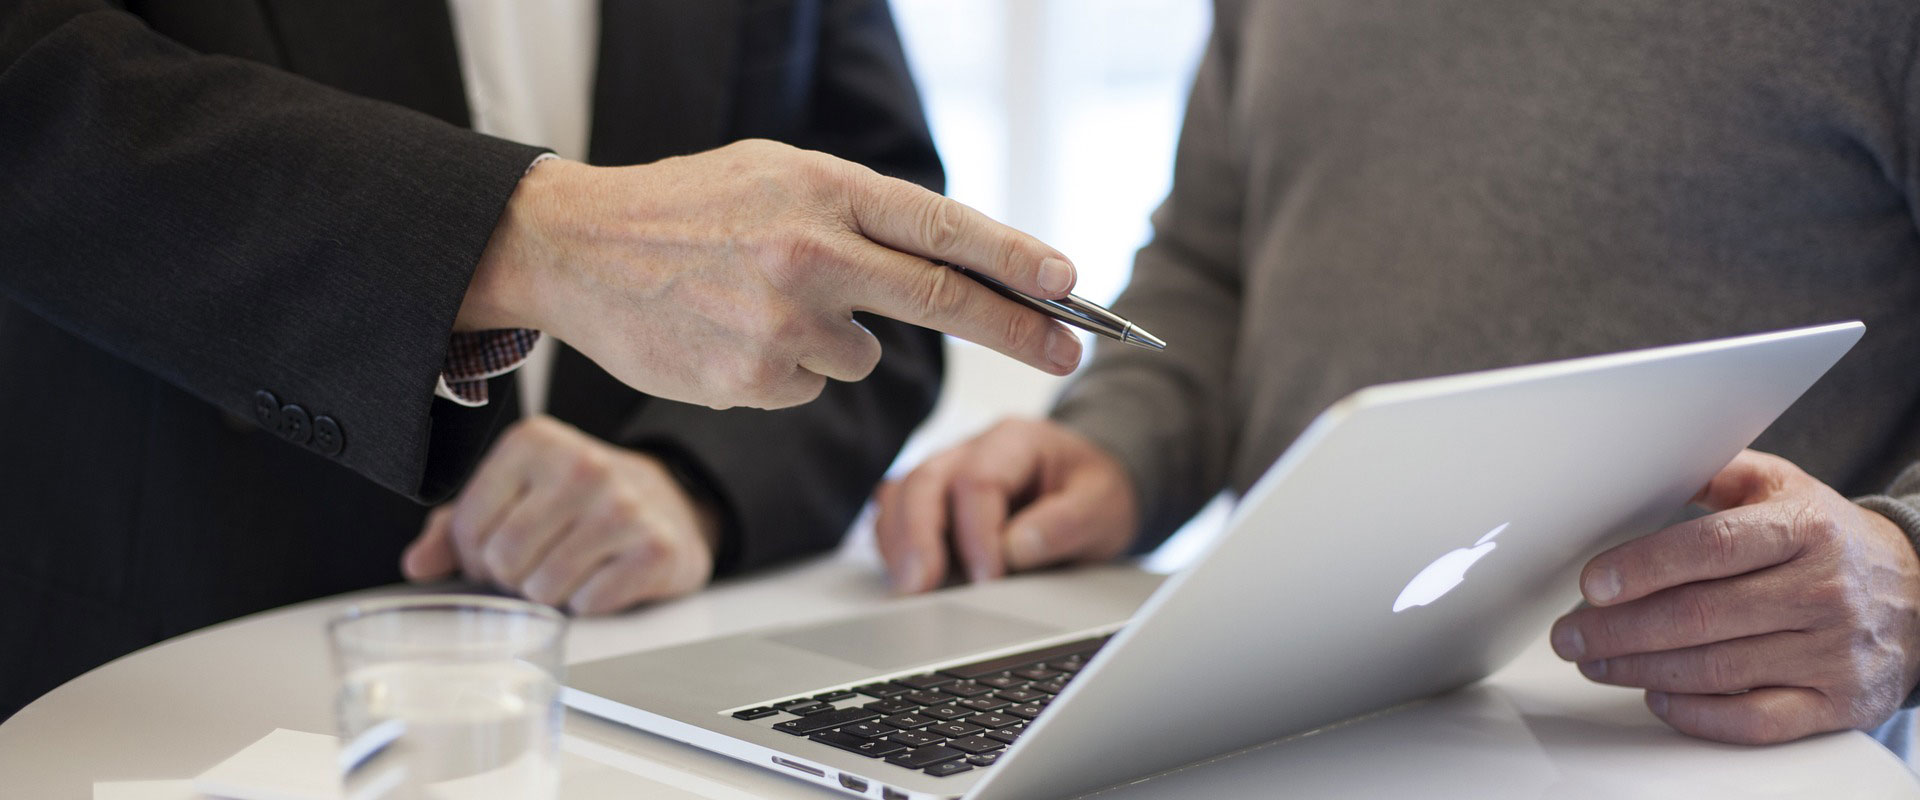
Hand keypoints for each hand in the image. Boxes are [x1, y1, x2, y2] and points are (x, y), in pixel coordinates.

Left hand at [400, 416, 719, 613]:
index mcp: (534, 442)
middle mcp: (581, 465)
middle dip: (513, 578)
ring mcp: (623, 507)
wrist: (669, 503)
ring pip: (544, 588)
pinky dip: (590, 603)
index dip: (476, 555)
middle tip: (537, 563)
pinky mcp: (656, 548)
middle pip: (504, 561)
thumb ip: (456, 527)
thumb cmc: (577, 502)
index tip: (501, 547)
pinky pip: (590, 603)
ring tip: (571, 567)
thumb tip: (417, 565)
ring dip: (550, 594)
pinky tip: (604, 575)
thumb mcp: (514, 495)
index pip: (468, 528)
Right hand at [456, 140, 1084, 410]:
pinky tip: (733, 332)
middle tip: (1071, 348)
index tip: (1070, 284)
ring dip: (837, 338)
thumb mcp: (776, 175)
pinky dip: (787, 368)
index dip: (1017, 261)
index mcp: (822, 188)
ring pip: (863, 354)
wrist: (576, 248)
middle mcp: (811, 253)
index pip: (944, 229)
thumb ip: (858, 213)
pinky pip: (810, 384)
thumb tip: (949, 262)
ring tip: (760, 302)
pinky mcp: (753, 379)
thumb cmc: (686, 208)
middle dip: (1020, 329)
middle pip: (944, 300)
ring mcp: (782, 323)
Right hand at [874, 418, 1137, 592]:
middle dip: (917, 537)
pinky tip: (906, 577)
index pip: (978, 480)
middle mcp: (971, 450)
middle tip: (919, 587)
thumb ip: (1065, 523)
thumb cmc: (1094, 493)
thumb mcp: (1103, 505)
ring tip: (907, 588)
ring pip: (900, 496)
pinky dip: (894, 545)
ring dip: (898, 543)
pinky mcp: (933, 502)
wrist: (1090, 488)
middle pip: (924, 481)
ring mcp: (946, 473)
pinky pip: (895, 515)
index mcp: (1016, 440)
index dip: (977, 534)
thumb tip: (1015, 549)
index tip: (988, 579)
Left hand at [1549, 449, 1919, 743]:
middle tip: (1570, 634)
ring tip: (1595, 661)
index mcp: (1803, 530)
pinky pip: (1755, 719)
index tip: (1592, 584)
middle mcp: (1822, 591)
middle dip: (1619, 629)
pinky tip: (1657, 697)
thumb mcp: (1782, 487)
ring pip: (1717, 669)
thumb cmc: (1829, 538)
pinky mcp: (1838, 702)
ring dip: (1640, 669)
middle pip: (1700, 615)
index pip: (1711, 548)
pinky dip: (1698, 714)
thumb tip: (1641, 466)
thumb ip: (1714, 473)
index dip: (1643, 568)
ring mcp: (1832, 652)